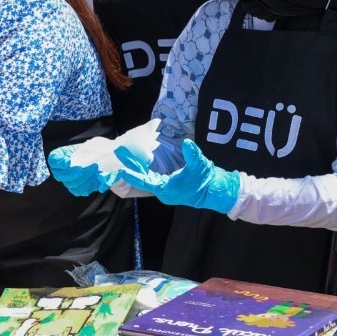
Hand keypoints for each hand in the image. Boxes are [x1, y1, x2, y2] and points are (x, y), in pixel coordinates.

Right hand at [48, 145, 115, 195]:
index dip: (59, 162)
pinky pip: (80, 190)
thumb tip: (85, 155)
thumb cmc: (91, 151)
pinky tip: (95, 176)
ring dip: (85, 176)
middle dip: (73, 172)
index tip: (68, 161)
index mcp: (60, 157)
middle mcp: (60, 171)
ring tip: (95, 168)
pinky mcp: (76, 189)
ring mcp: (67, 181)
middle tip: (84, 168)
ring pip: (72, 183)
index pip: (53, 161)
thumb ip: (83, 149)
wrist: (100, 160)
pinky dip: (89, 183)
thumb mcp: (86, 145)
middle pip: (61, 175)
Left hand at [115, 139, 239, 213]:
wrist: (215, 191)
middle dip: (131, 169)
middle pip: (142, 180)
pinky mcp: (167, 188)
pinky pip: (151, 180)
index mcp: (166, 188)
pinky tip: (139, 163)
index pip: (145, 181)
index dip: (133, 174)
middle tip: (121, 155)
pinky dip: (144, 172)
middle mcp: (163, 192)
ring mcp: (165, 191)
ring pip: (146, 180)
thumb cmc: (206, 180)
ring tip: (126, 158)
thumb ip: (193, 155)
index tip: (121, 168)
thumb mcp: (200, 165)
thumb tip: (187, 143)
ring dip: (137, 170)